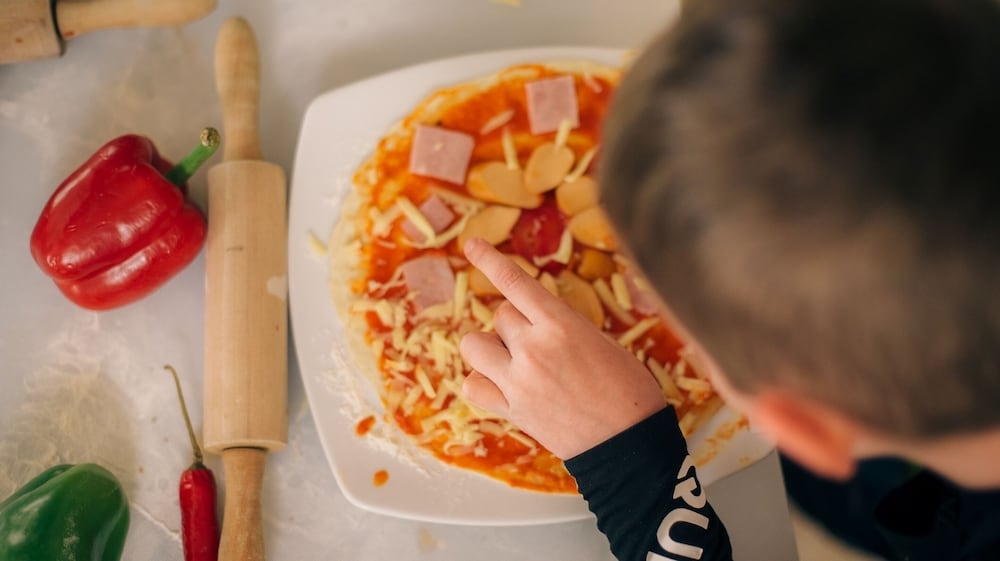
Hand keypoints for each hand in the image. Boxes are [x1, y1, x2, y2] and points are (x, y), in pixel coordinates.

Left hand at [459, 238, 666, 458]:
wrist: (629, 444)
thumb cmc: (630, 390)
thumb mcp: (602, 342)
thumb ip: (563, 326)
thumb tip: (537, 320)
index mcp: (562, 324)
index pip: (514, 282)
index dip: (490, 259)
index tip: (472, 244)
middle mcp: (533, 348)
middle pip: (500, 314)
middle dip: (518, 324)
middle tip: (545, 345)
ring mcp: (517, 381)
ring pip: (474, 344)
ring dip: (490, 347)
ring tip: (513, 360)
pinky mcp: (510, 410)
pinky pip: (472, 385)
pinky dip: (482, 381)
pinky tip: (502, 385)